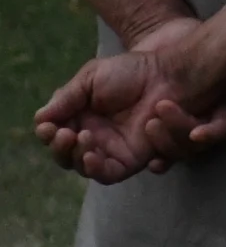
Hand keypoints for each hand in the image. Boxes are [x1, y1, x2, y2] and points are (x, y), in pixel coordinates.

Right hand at [34, 18, 225, 184]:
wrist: (166, 74)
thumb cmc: (131, 71)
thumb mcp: (91, 79)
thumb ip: (66, 99)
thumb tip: (40, 120)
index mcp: (81, 117)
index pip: (55, 135)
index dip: (48, 134)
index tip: (48, 127)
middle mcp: (95, 136)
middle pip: (66, 156)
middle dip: (60, 148)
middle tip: (66, 133)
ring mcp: (113, 149)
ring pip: (84, 167)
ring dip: (76, 157)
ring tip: (81, 138)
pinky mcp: (132, 159)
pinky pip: (109, 174)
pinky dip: (96, 169)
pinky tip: (91, 155)